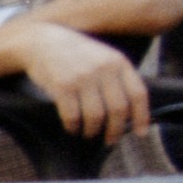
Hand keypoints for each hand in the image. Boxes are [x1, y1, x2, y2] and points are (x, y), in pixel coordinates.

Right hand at [15, 22, 150, 141]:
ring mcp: (83, 77)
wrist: (42, 42)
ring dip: (93, 130)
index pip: (138, 94)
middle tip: (110, 140)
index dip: (141, 117)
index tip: (140, 133)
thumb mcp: (103, 57)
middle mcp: (104, 69)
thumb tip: (129, 112)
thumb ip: (117, 78)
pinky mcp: (62, 86)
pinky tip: (72, 128)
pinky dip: (73, 127)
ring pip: (96, 115)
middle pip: (118, 109)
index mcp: (118, 62)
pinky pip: (72, 115)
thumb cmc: (75, 54)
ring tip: (89, 134)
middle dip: (115, 130)